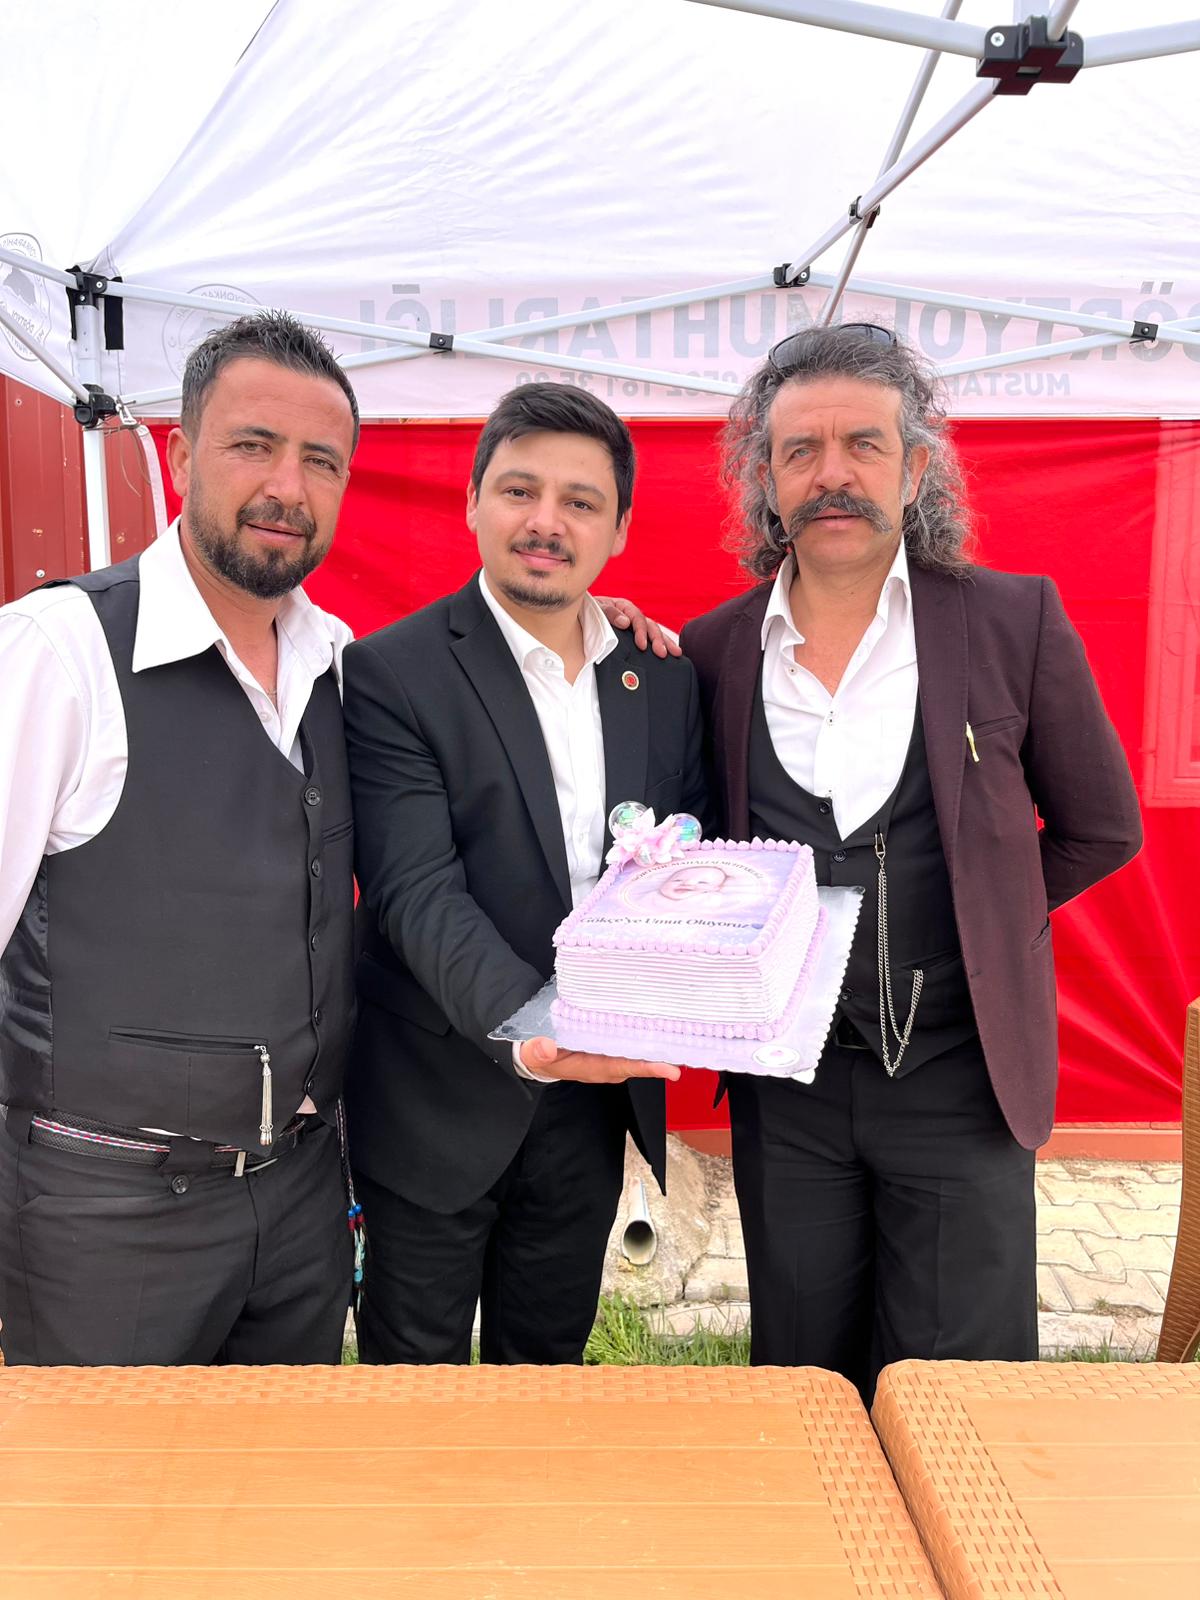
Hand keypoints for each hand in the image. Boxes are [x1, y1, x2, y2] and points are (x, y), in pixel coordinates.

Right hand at [521, 1035, 681, 1082]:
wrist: (536, 1054)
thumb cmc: (538, 1055)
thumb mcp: (532, 1054)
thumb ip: (537, 1051)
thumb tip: (546, 1048)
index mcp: (592, 1067)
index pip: (624, 1067)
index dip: (647, 1068)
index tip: (671, 1069)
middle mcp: (608, 1063)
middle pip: (640, 1059)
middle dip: (664, 1052)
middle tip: (690, 1039)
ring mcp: (611, 1053)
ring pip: (640, 1049)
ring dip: (659, 1040)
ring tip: (684, 1026)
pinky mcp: (612, 1043)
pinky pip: (633, 1039)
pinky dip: (647, 1031)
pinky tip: (661, 1017)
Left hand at [595, 596, 681, 657]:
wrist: (581, 616)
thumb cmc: (588, 611)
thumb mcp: (597, 608)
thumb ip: (610, 613)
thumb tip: (626, 622)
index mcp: (624, 607)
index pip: (637, 618)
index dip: (641, 632)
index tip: (642, 645)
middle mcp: (633, 615)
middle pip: (650, 626)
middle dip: (658, 640)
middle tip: (663, 653)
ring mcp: (635, 626)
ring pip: (654, 632)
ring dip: (665, 642)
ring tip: (675, 653)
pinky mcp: (635, 636)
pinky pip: (650, 639)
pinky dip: (661, 644)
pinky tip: (670, 654)